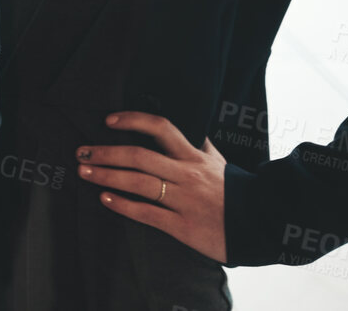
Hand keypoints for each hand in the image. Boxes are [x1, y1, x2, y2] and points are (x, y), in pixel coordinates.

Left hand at [77, 111, 227, 261]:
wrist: (266, 226)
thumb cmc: (238, 193)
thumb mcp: (222, 164)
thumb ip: (202, 147)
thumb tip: (192, 129)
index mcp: (195, 157)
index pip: (161, 128)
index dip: (133, 120)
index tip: (108, 120)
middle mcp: (187, 175)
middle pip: (140, 156)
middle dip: (106, 152)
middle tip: (81, 152)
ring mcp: (184, 200)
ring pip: (139, 183)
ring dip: (107, 176)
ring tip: (84, 172)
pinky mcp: (183, 226)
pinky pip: (147, 213)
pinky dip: (123, 205)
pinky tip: (105, 199)